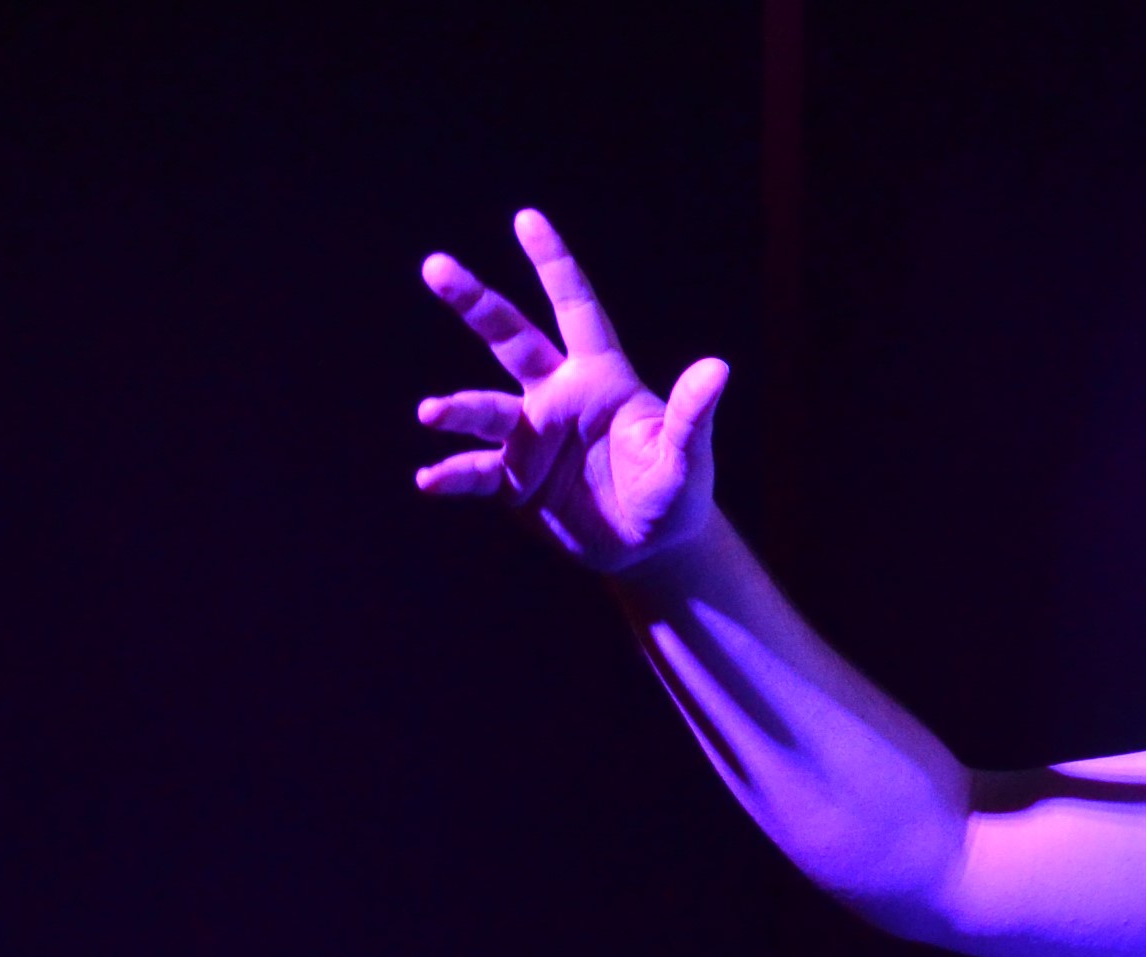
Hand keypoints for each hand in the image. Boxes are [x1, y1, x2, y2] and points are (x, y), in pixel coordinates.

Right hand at [413, 209, 728, 569]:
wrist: (648, 548)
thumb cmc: (674, 494)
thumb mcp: (686, 459)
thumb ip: (691, 415)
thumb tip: (717, 369)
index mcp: (600, 377)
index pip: (575, 308)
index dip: (553, 263)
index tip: (526, 218)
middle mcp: (557, 397)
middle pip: (510, 338)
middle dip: (474, 302)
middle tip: (435, 266)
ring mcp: (531, 437)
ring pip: (485, 409)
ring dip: (457, 409)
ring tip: (431, 413)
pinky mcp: (514, 481)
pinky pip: (477, 473)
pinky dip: (452, 476)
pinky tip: (429, 480)